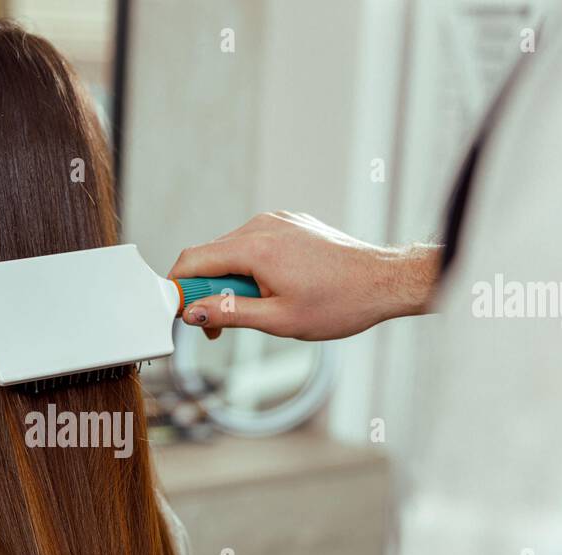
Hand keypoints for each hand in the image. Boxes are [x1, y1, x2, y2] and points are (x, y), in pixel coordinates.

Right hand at [169, 211, 440, 340]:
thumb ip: (229, 314)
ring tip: (255, 310)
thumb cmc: (339, 303)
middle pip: (210, 256)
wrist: (384, 282)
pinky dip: (250, 268)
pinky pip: (254, 244)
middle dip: (206, 292)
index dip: (177, 288)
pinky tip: (272, 290)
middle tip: (219, 328)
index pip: (193, 260)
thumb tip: (193, 313)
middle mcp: (262, 225)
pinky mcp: (290, 223)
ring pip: (232, 251)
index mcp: (255, 247)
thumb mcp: (278, 320)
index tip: (178, 313)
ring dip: (230, 282)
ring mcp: (278, 221)